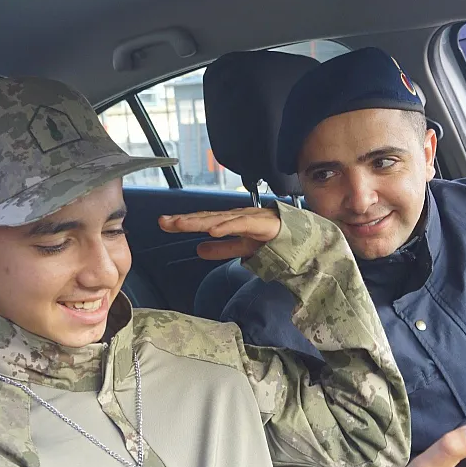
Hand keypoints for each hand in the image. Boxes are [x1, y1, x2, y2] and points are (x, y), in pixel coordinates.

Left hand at [159, 207, 281, 259]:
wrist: (301, 236)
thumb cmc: (273, 238)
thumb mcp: (242, 247)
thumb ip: (222, 249)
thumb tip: (199, 250)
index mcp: (230, 221)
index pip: (203, 221)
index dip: (184, 222)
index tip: (164, 223)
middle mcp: (236, 216)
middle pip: (206, 217)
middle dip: (185, 220)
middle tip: (164, 222)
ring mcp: (248, 218)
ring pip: (220, 219)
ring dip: (200, 221)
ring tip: (181, 225)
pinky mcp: (261, 223)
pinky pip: (241, 224)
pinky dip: (226, 226)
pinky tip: (212, 230)